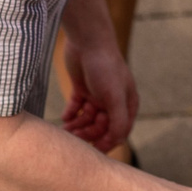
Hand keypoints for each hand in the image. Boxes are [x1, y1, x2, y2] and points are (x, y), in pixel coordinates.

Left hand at [59, 36, 136, 152]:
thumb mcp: (115, 96)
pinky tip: (64, 118)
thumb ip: (119, 120)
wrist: (88, 41)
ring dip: (77, 127)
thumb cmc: (106, 67)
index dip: (106, 142)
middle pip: (100, 127)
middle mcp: (113, 102)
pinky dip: (70, 115)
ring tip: (65, 131)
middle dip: (88, 134)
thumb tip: (118, 142)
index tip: (91, 149)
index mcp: (127, 104)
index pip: (119, 131)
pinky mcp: (82, 89)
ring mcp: (97, 96)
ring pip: (87, 119)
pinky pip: (76, 108)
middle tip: (73, 138)